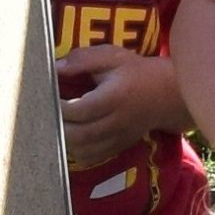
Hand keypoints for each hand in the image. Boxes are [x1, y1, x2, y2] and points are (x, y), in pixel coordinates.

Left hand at [56, 45, 182, 170]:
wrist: (167, 94)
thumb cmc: (136, 72)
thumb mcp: (112, 57)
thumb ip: (83, 60)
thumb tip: (55, 68)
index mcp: (114, 97)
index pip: (79, 110)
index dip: (59, 106)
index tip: (48, 96)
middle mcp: (116, 122)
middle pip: (78, 136)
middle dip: (57, 127)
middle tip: (47, 114)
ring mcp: (118, 138)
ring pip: (83, 151)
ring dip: (64, 140)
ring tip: (56, 124)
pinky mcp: (117, 147)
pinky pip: (91, 157)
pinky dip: (76, 151)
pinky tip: (71, 136)